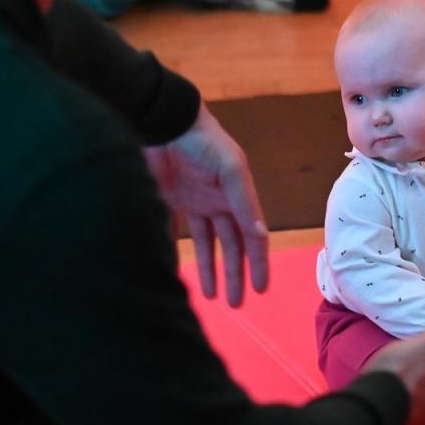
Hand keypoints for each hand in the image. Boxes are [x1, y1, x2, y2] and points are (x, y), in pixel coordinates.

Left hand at [144, 104, 268, 307]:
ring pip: (206, 245)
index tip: (261, 288)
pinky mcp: (169, 200)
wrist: (163, 122)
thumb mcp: (229, 168)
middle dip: (234, 274)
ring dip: (209, 269)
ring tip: (210, 295)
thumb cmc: (203, 141)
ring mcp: (194, 203)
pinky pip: (174, 233)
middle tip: (237, 303)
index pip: (251, 236)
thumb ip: (244, 200)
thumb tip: (259, 234)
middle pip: (230, 246)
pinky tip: (177, 270)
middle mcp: (218, 203)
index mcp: (237, 196)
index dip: (258, 262)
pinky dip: (176, 251)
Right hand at [367, 305, 424, 424]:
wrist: (375, 407)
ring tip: (392, 379)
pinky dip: (401, 403)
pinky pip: (408, 411)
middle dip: (424, 370)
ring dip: (411, 387)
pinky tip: (386, 395)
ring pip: (421, 395)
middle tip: (403, 362)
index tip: (419, 348)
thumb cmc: (405, 370)